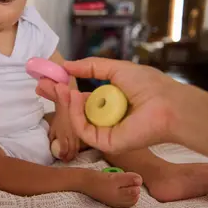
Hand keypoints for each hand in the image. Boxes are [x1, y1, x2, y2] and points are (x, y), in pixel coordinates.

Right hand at [36, 57, 187, 153]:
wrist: (168, 104)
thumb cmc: (149, 86)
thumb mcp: (116, 69)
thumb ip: (91, 67)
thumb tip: (67, 65)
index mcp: (108, 104)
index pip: (80, 99)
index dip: (63, 89)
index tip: (48, 78)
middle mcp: (105, 119)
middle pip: (73, 111)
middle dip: (56, 98)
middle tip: (40, 85)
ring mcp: (105, 132)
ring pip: (76, 120)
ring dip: (66, 103)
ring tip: (60, 87)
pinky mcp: (106, 143)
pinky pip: (84, 130)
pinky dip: (76, 114)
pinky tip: (74, 97)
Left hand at [49, 108, 79, 161]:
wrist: (68, 109)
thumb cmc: (59, 118)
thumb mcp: (52, 128)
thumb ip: (51, 137)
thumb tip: (50, 146)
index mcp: (62, 134)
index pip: (63, 147)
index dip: (62, 154)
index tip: (60, 157)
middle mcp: (70, 135)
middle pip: (72, 150)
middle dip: (69, 157)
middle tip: (66, 161)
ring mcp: (77, 135)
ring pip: (77, 148)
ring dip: (74, 155)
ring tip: (70, 158)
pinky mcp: (81, 133)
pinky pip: (80, 143)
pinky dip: (78, 149)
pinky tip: (76, 152)